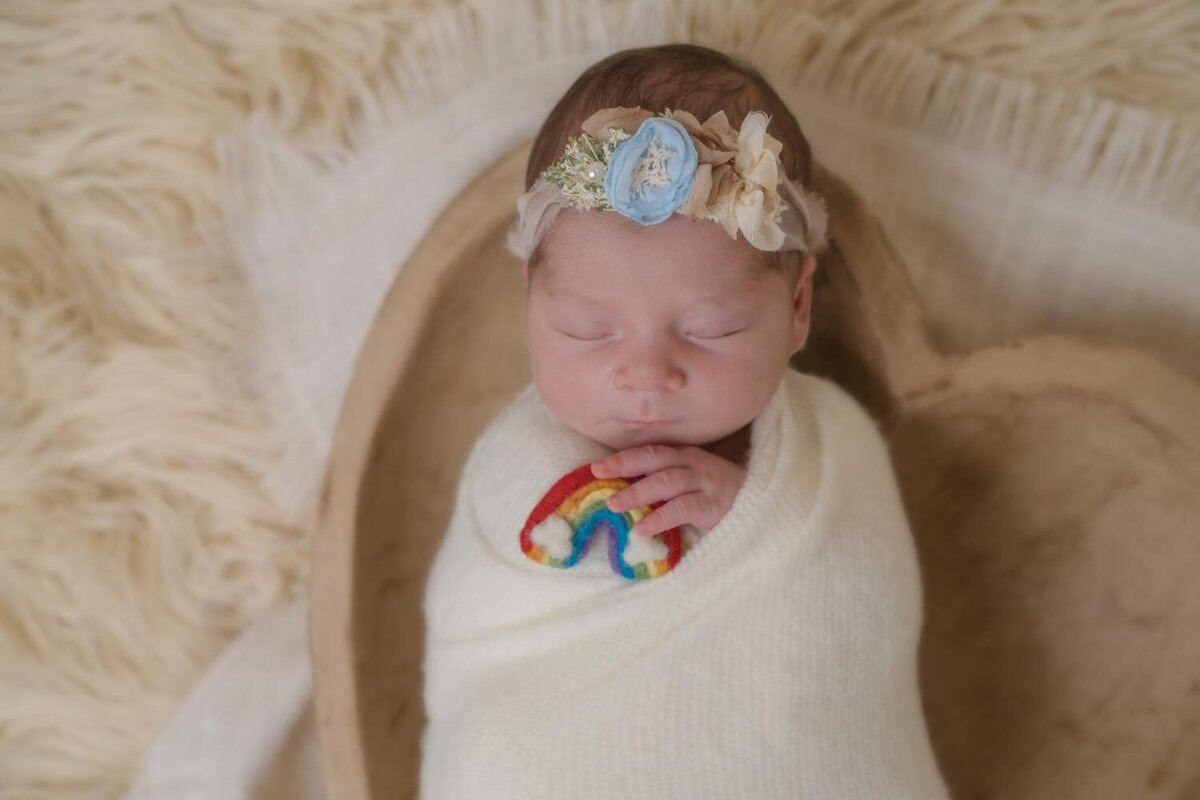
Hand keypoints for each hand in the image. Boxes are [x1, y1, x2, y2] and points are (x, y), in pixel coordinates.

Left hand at [590, 445, 747, 536]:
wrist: (761, 504)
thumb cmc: (719, 495)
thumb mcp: (692, 482)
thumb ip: (666, 484)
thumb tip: (625, 494)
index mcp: (685, 456)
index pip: (651, 452)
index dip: (623, 457)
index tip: (596, 467)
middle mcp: (694, 464)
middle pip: (655, 459)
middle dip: (624, 465)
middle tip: (597, 473)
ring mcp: (705, 482)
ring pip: (667, 482)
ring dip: (638, 492)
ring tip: (614, 505)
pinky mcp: (713, 504)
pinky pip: (682, 508)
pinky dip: (660, 518)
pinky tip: (643, 528)